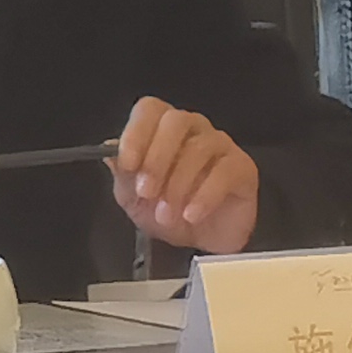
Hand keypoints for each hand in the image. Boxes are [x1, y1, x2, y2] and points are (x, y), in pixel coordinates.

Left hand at [113, 98, 261, 256]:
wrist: (203, 242)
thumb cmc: (169, 213)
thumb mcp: (134, 198)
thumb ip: (122, 174)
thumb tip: (109, 151)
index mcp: (163, 129)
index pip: (150, 110)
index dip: (136, 133)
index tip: (128, 164)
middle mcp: (194, 129)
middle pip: (175, 122)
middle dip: (157, 160)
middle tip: (147, 192)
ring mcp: (220, 145)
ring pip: (198, 149)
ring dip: (177, 185)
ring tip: (166, 215)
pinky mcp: (243, 168)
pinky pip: (224, 172)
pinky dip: (204, 196)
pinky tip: (191, 215)